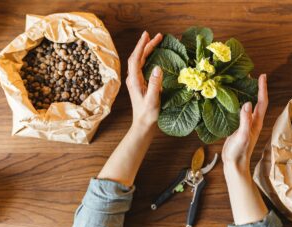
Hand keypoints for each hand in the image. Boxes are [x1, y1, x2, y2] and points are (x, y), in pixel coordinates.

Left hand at [97, 32, 162, 185]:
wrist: (143, 125)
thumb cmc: (147, 114)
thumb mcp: (153, 99)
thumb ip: (155, 84)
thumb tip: (157, 68)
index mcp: (134, 80)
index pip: (136, 58)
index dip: (141, 46)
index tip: (147, 35)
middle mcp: (133, 79)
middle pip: (138, 57)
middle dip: (146, 45)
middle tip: (156, 35)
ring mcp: (137, 81)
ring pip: (141, 61)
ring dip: (147, 50)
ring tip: (156, 41)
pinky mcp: (141, 84)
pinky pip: (144, 66)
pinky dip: (149, 58)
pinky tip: (154, 56)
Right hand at [222, 74, 267, 177]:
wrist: (234, 164)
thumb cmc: (239, 152)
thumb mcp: (242, 135)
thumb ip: (245, 120)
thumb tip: (247, 103)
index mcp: (256, 122)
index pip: (262, 102)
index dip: (262, 88)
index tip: (262, 76)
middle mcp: (253, 122)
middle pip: (257, 101)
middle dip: (256, 88)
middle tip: (251, 76)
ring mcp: (246, 124)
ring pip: (249, 106)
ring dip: (248, 94)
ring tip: (242, 84)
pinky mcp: (238, 127)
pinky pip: (240, 111)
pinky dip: (238, 103)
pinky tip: (231, 100)